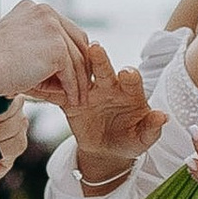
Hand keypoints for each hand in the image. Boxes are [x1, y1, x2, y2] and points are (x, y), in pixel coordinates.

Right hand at [0, 0, 89, 112]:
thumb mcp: (13, 44)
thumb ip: (34, 44)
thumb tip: (55, 62)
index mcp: (33, 8)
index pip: (63, 28)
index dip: (70, 50)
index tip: (72, 69)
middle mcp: (44, 12)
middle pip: (76, 39)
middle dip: (80, 64)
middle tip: (82, 83)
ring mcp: (52, 27)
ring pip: (76, 57)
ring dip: (79, 80)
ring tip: (78, 96)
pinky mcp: (57, 48)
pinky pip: (71, 71)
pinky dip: (73, 88)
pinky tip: (71, 99)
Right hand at [58, 43, 163, 166]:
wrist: (107, 150)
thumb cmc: (130, 139)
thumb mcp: (142, 139)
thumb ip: (151, 128)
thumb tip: (162, 117)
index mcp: (130, 92)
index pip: (132, 80)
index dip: (129, 76)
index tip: (126, 73)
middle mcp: (109, 86)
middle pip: (104, 69)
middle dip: (100, 59)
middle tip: (95, 48)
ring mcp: (88, 90)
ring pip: (80, 75)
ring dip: (72, 67)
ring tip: (62, 58)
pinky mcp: (69, 100)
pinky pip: (57, 93)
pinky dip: (47, 89)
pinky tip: (34, 82)